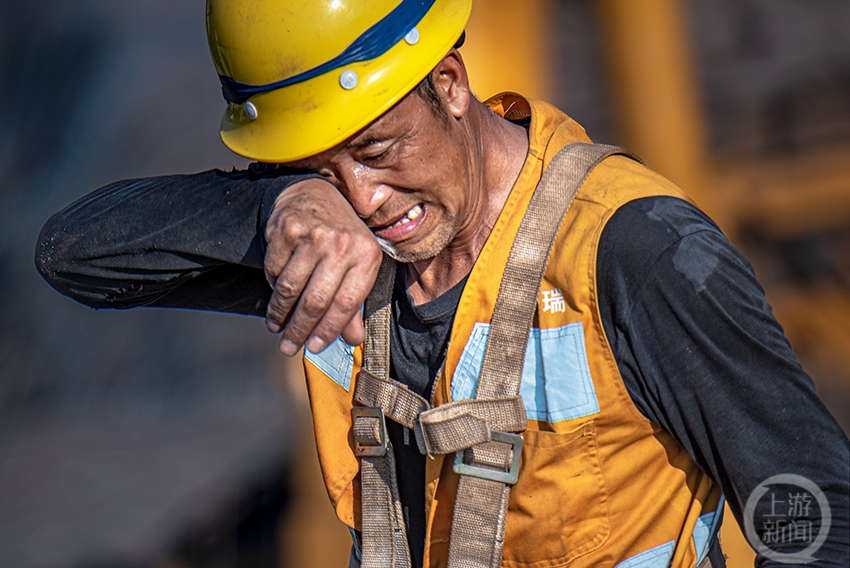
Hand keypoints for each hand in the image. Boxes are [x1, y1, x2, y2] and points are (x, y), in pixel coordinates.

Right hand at [264, 177, 381, 355]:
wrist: (315, 194)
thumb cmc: (340, 239)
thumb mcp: (357, 266)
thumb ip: (356, 303)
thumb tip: (352, 340)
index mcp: (367, 255)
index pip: (347, 303)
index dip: (329, 330)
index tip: (314, 348)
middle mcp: (342, 244)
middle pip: (315, 300)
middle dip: (299, 330)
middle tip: (288, 347)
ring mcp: (313, 234)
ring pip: (290, 288)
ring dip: (280, 314)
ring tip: (276, 327)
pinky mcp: (287, 228)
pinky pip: (274, 270)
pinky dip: (272, 286)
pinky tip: (276, 293)